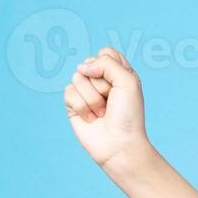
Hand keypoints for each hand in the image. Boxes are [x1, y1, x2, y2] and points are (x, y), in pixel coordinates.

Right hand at [63, 46, 151, 167]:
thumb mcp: (128, 81)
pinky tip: (91, 118)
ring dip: (93, 98)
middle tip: (111, 101)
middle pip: (89, 63)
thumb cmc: (128, 115)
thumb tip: (82, 67)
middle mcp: (102, 80)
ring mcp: (86, 92)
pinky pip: (69, 92)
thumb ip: (107, 63)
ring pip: (78, 77)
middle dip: (101, 84)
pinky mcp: (73, 104)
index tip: (119, 82)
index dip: (109, 65)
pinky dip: (82, 106)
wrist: (119, 144)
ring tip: (102, 112)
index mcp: (119, 73)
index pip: (106, 53)